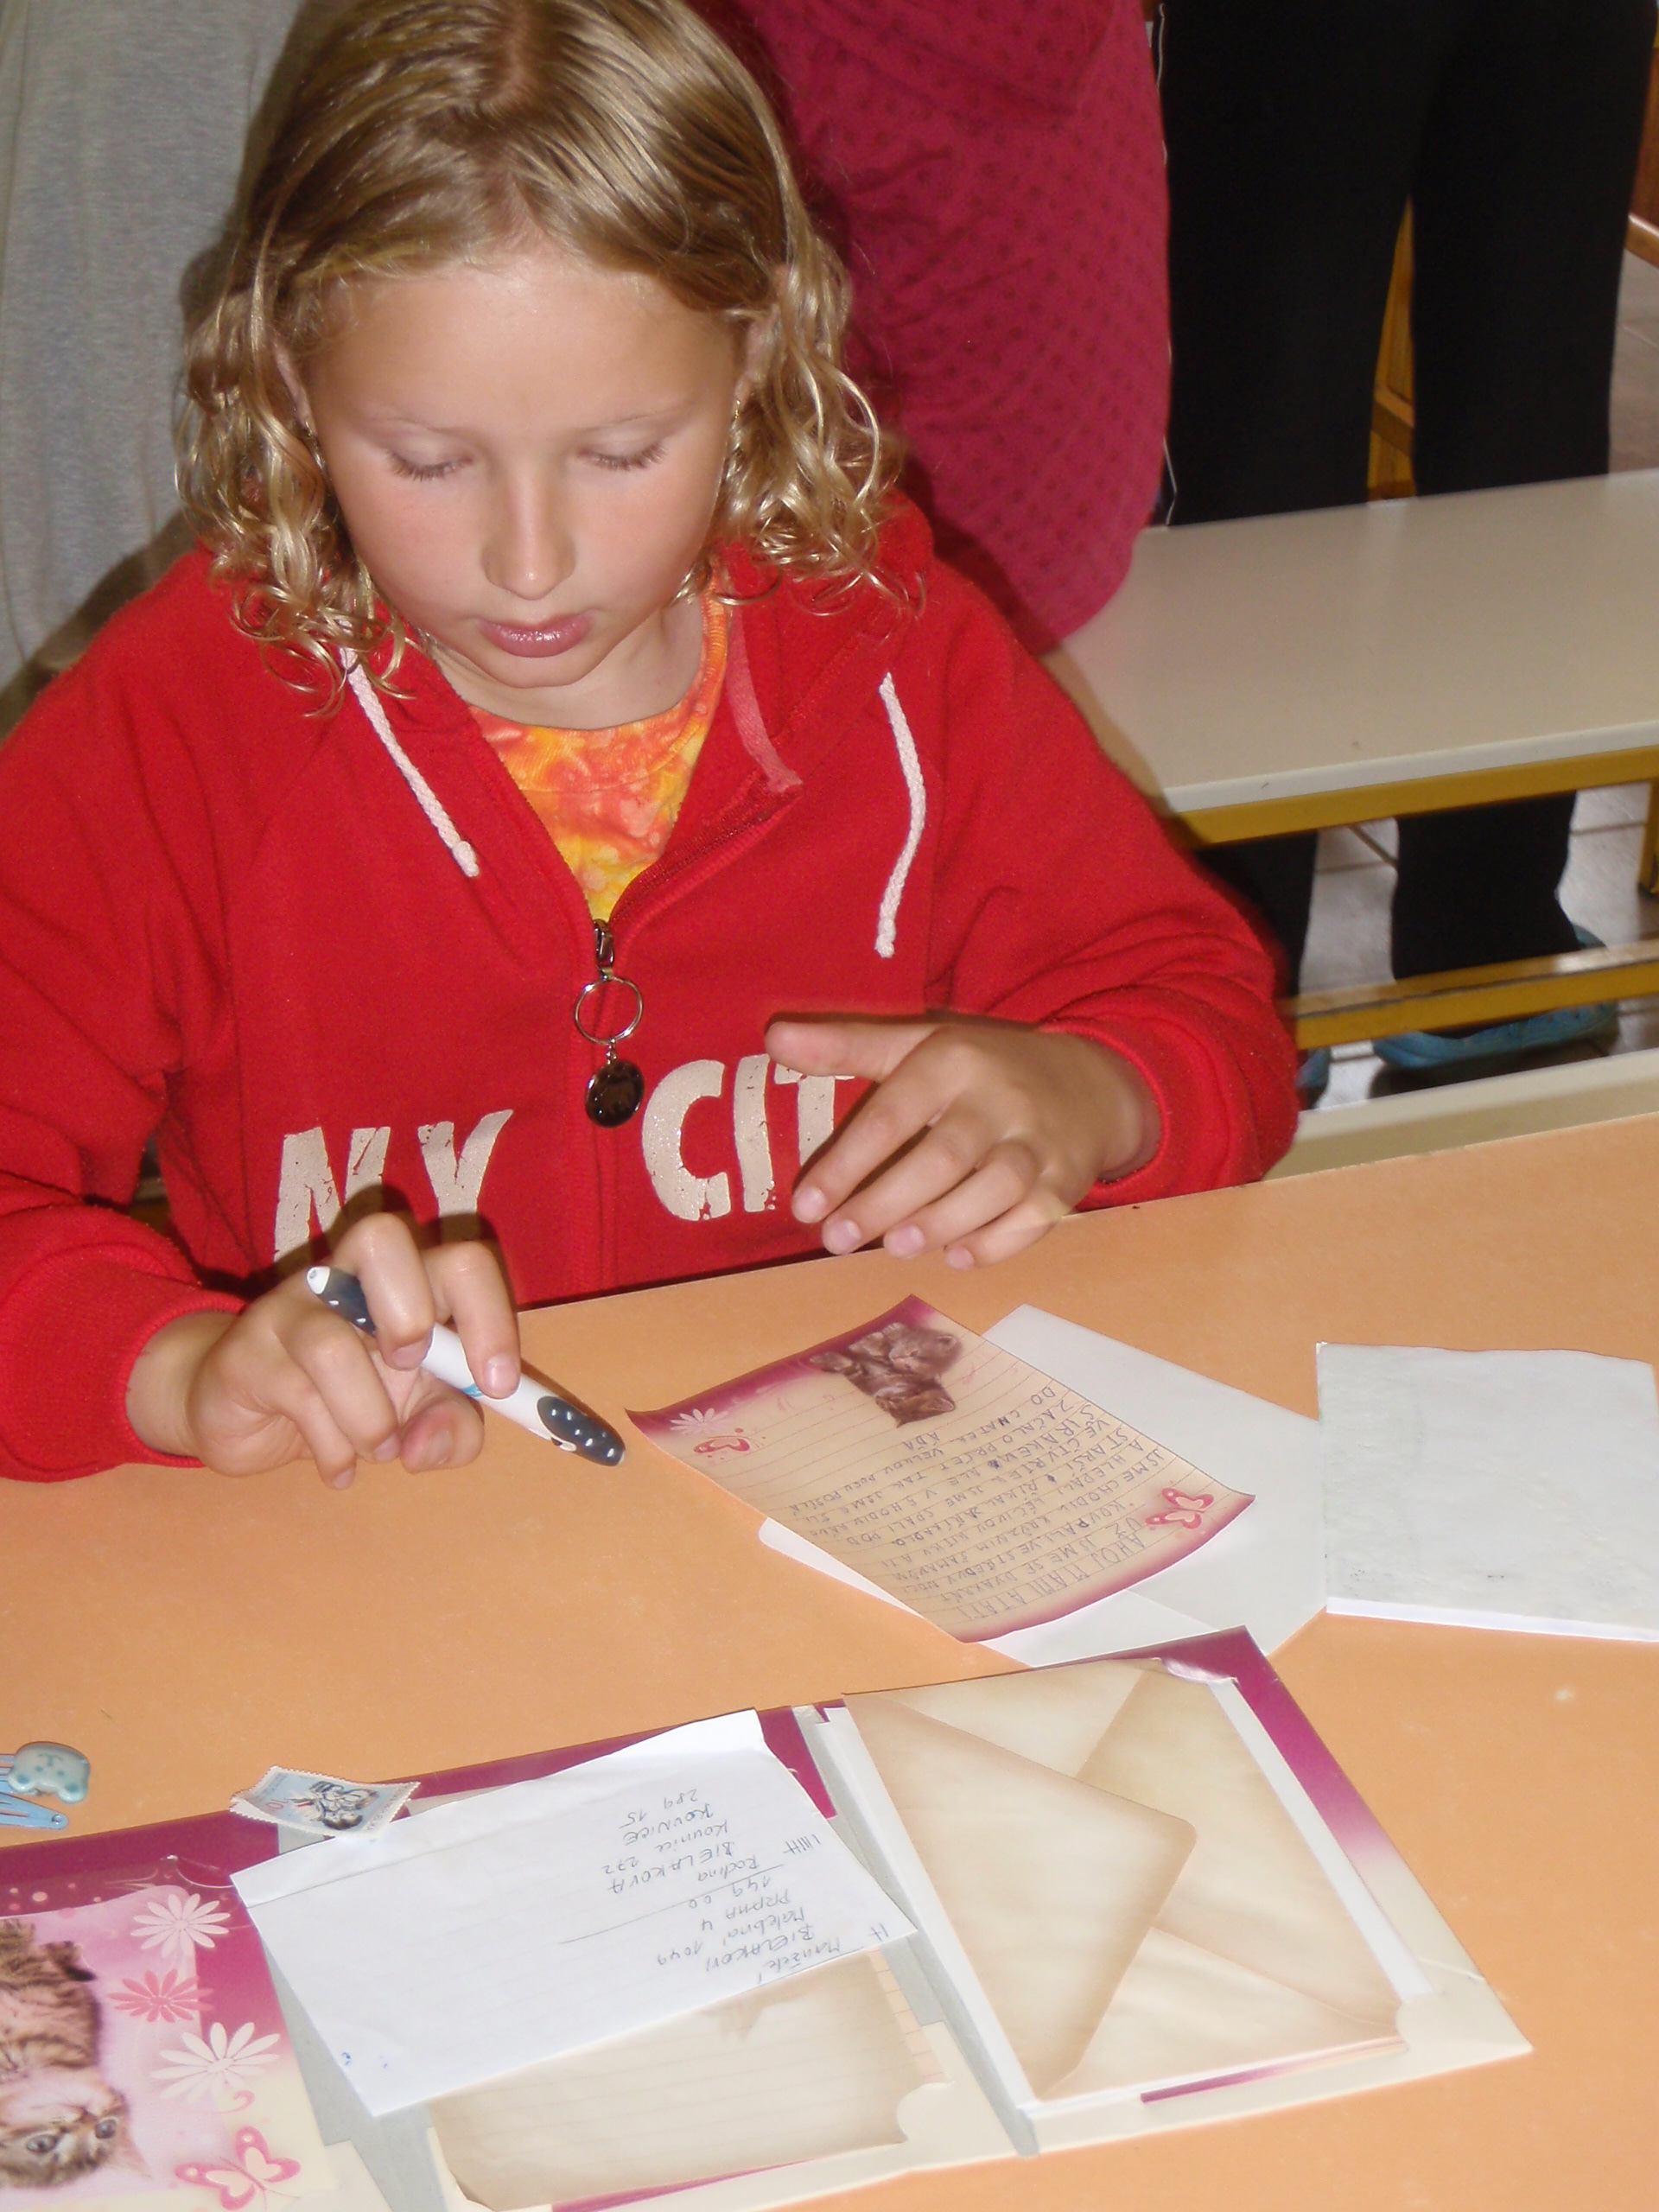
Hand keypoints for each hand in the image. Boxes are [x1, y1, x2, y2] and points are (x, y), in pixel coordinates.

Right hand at [125, 1214, 519, 1486]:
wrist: (246, 1418)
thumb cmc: (350, 1403)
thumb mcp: (420, 1420)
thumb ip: (453, 1428)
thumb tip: (427, 1444)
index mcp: (407, 1281)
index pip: (460, 1261)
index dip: (489, 1315)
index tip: (499, 1385)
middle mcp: (345, 1276)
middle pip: (380, 1236)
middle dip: (410, 1314)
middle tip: (411, 1370)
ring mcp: (288, 1308)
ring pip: (331, 1344)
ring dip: (370, 1420)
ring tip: (377, 1449)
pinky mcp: (244, 1354)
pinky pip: (294, 1397)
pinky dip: (332, 1449)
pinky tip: (338, 1467)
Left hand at [767, 1014, 1157, 1268]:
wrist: (1088, 1085)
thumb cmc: (981, 1071)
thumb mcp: (918, 1045)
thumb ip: (846, 1045)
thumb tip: (774, 1038)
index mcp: (953, 1062)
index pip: (893, 1114)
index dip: (846, 1162)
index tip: (805, 1206)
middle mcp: (999, 1100)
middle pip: (943, 1158)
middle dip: (886, 1202)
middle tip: (837, 1241)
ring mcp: (1038, 1144)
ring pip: (995, 1189)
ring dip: (942, 1222)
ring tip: (895, 1248)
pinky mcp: (1066, 1183)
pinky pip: (1033, 1221)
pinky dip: (996, 1243)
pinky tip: (956, 1256)